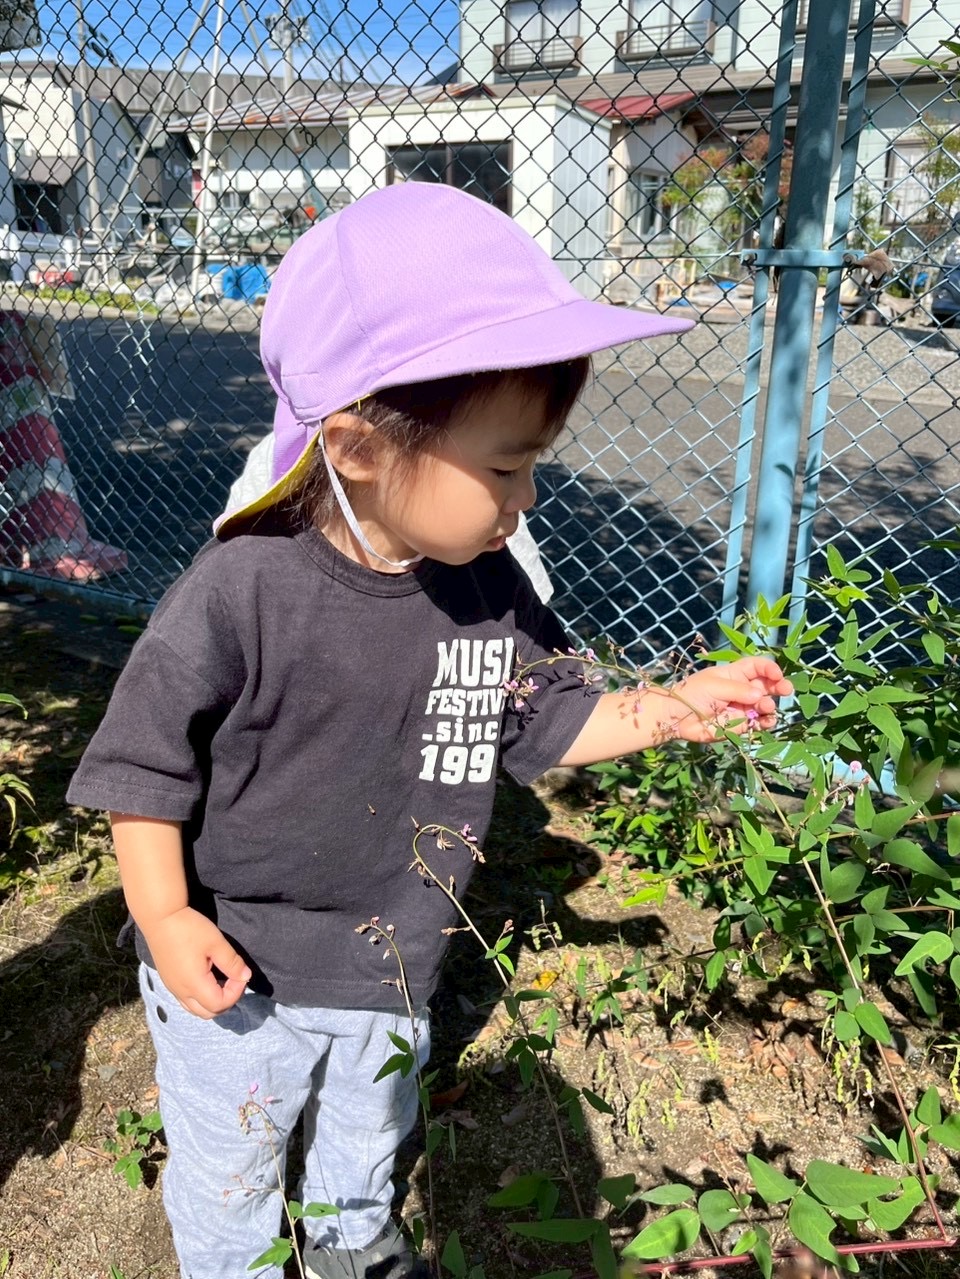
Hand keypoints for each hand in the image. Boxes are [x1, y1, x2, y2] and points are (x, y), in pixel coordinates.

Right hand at [141, 906, 251, 1018]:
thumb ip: (232, 962)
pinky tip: (207, 978)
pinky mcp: (168, 981)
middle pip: (208, 1013)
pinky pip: (186, 1001)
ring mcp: (172, 988)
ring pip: (196, 1009)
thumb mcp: (216, 943)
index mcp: (194, 984)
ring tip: (222, 981)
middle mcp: (181, 992)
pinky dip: (201, 998)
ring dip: (213, 1002)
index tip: (240, 974)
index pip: (220, 1004)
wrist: (160, 917)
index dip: (236, 993)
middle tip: (234, 981)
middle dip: (226, 1001)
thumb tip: (246, 976)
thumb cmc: (189, 928)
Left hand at [666, 657, 792, 743]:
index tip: (777, 673)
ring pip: (766, 705)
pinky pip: (758, 723)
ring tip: (765, 707)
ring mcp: (743, 707)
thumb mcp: (714, 686)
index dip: (770, 668)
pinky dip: (765, 723)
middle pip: (767, 685)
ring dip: (770, 706)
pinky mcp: (740, 725)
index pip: (758, 666)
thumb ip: (739, 690)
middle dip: (779, 686)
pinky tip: (764, 722)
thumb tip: (760, 693)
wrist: (676, 717)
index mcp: (735, 674)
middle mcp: (743, 689)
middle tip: (786, 690)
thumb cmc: (691, 694)